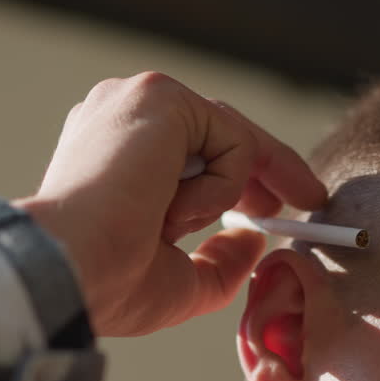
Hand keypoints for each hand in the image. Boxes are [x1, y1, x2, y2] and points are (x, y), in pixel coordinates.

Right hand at [15, 72, 326, 336]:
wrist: (70, 271)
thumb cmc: (105, 282)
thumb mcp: (177, 278)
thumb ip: (218, 259)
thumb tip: (253, 239)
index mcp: (113, 151)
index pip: (195, 147)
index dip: (243, 176)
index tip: (277, 208)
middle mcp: (121, 115)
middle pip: (220, 129)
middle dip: (270, 167)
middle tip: (309, 199)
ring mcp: (138, 101)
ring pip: (228, 138)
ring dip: (224, 194)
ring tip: (170, 226)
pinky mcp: (160, 98)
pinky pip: (231, 141)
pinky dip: (219, 187)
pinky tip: (169, 210)